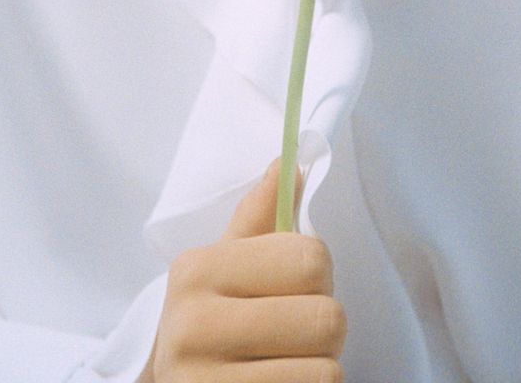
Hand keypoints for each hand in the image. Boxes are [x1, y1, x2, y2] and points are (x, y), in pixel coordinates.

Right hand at [136, 158, 346, 380]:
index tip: (293, 288)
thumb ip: (259, 219)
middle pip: (325, 317)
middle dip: (324, 327)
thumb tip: (289, 159)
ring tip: (285, 363)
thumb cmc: (206, 324)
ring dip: (319, 368)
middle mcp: (193, 325)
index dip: (318, 275)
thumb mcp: (221, 268)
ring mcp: (204, 381)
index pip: (310, 258)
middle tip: (294, 334)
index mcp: (197, 270)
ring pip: (327, 370)